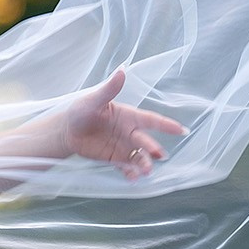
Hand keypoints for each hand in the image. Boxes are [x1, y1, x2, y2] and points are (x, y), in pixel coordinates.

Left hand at [59, 67, 187, 179]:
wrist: (67, 131)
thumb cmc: (81, 111)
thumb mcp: (93, 100)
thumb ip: (109, 89)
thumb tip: (121, 70)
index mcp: (129, 116)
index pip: (151, 120)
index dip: (166, 125)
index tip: (181, 130)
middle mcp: (129, 132)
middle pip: (145, 141)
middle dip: (153, 149)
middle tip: (158, 156)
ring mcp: (123, 147)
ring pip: (138, 156)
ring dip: (143, 164)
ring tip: (145, 171)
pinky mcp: (115, 159)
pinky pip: (125, 167)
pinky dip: (130, 173)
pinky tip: (132, 179)